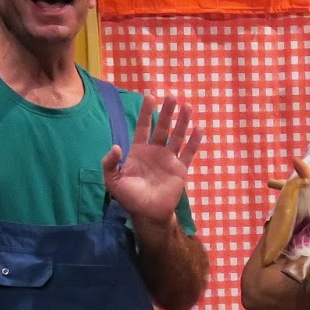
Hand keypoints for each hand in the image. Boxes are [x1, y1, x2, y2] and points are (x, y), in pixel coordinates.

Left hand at [103, 95, 202, 223]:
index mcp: (139, 151)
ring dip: (182, 122)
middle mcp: (155, 151)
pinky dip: (194, 142)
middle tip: (172, 95)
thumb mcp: (113, 181)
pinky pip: (189, 153)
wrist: (148, 213)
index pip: (143, 127)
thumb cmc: (129, 197)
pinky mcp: (180, 169)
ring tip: (188, 107)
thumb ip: (110, 163)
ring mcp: (169, 159)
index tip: (150, 96)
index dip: (146, 112)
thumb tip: (116, 146)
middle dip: (167, 111)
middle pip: (162, 127)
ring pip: (177, 136)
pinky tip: (199, 129)